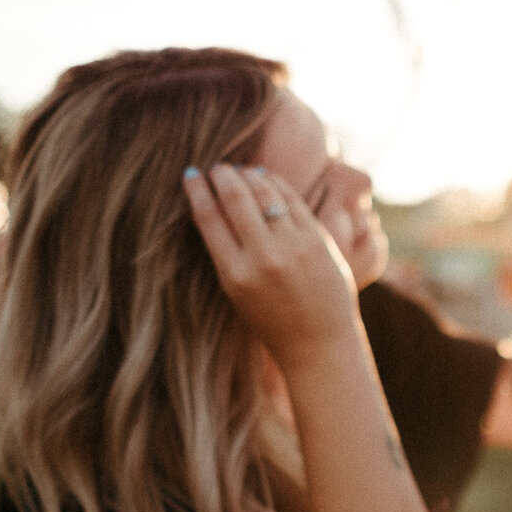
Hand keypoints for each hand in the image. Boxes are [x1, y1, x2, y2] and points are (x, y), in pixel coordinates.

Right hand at [183, 164, 358, 370]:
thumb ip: (228, 253)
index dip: (197, 190)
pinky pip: (293, 201)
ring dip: (250, 175)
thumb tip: (215, 205)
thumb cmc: (273, 321)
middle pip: (235, 198)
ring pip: (265, 194)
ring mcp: (294, 247)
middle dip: (223, 176)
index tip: (191, 174)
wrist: (319, 344)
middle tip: (218, 167)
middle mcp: (263, 258)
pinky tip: (267, 178)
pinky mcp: (319, 240)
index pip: (208, 218)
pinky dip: (277, 184)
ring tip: (241, 170)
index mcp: (235, 275)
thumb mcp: (238, 293)